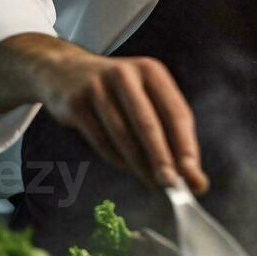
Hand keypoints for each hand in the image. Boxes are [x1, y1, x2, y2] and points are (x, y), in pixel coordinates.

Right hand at [0, 34, 208, 192]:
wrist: (62, 71)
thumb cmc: (115, 91)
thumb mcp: (144, 97)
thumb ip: (169, 132)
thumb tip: (194, 176)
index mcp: (151, 71)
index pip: (177, 112)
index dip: (186, 146)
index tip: (193, 175)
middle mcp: (126, 74)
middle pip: (149, 124)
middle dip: (162, 158)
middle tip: (171, 184)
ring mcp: (98, 87)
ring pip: (123, 135)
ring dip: (139, 164)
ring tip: (151, 183)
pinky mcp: (76, 102)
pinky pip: (101, 139)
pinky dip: (116, 158)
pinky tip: (127, 167)